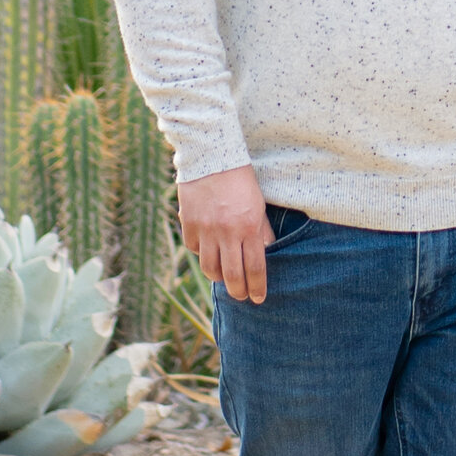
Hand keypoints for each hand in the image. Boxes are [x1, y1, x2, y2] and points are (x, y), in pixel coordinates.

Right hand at [180, 165, 271, 303]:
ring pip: (210, 269)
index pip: (255, 268)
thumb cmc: (241, 180)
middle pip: (232, 277)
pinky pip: (196, 250)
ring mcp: (206, 230)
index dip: (257, 288)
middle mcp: (227, 232)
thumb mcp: (259, 205)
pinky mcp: (189, 225)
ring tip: (225, 275)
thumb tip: (266, 254)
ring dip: (219, 276)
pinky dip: (203, 254)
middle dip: (238, 292)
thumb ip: (261, 232)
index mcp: (249, 226)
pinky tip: (210, 249)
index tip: (259, 298)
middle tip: (241, 296)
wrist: (212, 156)